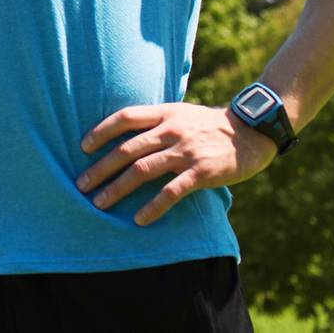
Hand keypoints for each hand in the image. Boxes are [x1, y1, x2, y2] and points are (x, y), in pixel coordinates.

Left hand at [75, 102, 278, 224]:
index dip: (101, 131)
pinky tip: (139, 219)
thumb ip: (156, 122)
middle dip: (101, 168)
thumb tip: (123, 136)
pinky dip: (153, 206)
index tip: (83, 147)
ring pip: (143, 170)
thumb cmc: (209, 125)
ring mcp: (186, 151)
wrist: (251, 132)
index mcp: (164, 113)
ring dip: (118, 188)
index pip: (125, 117)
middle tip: (81, 185)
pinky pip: (171, 192)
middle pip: (127, 149)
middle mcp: (171, 130)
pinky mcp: (201, 172)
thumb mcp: (181, 114)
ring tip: (100, 203)